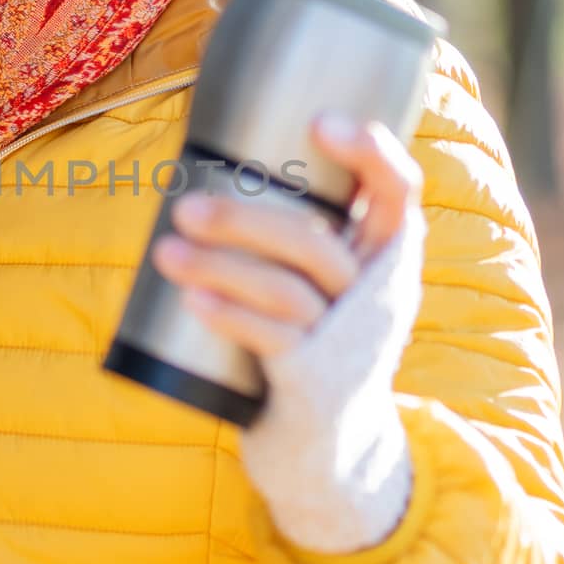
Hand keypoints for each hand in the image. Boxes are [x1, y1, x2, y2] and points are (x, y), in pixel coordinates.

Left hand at [151, 111, 423, 374]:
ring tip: (165, 251)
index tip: (320, 123)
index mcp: (382, 255)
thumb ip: (295, 227)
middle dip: (244, 222)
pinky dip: (230, 316)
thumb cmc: (309, 333)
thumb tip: (205, 163)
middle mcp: (374, 293)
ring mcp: (346, 339)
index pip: (398, 192)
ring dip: (220, 267)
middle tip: (183, 208)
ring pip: (285, 291)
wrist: (326, 441)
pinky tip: (192, 300)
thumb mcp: (322, 279)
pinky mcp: (315, 379)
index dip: (372, 154)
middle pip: (315, 244)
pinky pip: (273, 339)